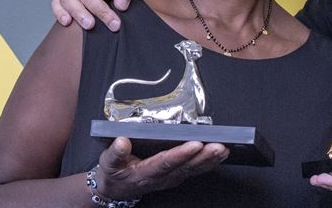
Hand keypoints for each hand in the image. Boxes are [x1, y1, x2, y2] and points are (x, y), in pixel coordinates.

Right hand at [95, 137, 228, 199]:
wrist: (117, 189)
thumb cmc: (114, 173)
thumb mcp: (107, 163)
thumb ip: (115, 153)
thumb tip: (122, 142)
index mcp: (144, 172)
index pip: (165, 162)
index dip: (181, 154)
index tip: (194, 144)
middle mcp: (161, 177)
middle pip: (185, 166)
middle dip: (204, 156)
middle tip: (219, 146)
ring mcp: (171, 178)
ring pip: (194, 169)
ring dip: (210, 160)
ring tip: (224, 149)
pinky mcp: (177, 176)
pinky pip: (195, 170)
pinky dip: (209, 163)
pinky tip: (220, 155)